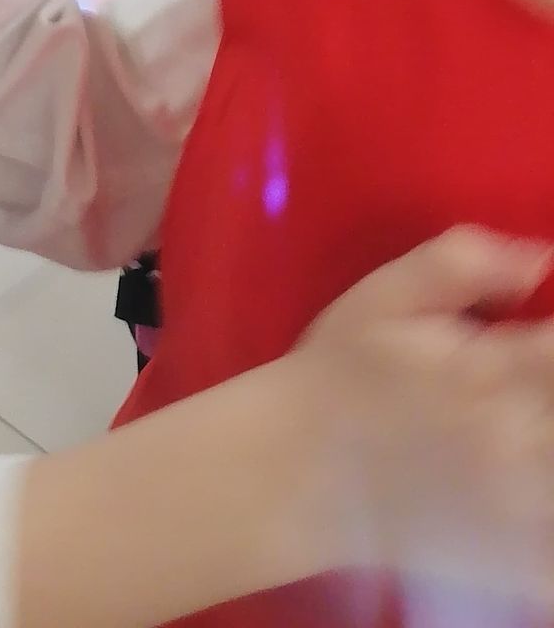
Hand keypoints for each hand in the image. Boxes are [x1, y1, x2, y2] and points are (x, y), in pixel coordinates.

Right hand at [297, 229, 553, 601]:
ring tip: (525, 424)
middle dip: (550, 387)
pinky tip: (524, 494)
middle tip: (525, 384)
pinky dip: (549, 522)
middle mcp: (516, 443)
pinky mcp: (518, 562)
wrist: (293, 472)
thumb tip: (540, 260)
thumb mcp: (384, 294)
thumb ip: (464, 262)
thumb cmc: (338, 374)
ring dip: (549, 447)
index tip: (541, 339)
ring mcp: (522, 511)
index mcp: (487, 372)